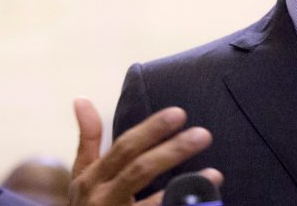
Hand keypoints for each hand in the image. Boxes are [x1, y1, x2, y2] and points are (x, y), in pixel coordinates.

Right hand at [70, 97, 222, 204]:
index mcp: (94, 178)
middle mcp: (102, 198)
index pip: (124, 148)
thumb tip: (82, 100)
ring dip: (183, 188)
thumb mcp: (81, 174)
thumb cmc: (85, 204)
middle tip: (203, 135)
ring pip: (151, 203)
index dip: (151, 130)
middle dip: (172, 151)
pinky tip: (202, 203)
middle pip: (140, 170)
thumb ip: (88, 139)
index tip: (179, 113)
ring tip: (215, 175)